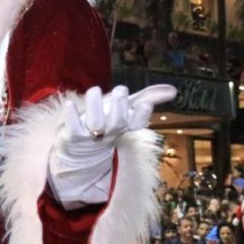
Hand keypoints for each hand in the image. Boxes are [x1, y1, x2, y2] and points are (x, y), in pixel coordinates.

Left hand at [60, 84, 177, 154]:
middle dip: (119, 107)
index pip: (136, 123)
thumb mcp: (126, 111)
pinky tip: (70, 105)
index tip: (146, 104)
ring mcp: (91, 136)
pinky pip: (72, 127)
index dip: (141, 115)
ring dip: (95, 107)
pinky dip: (71, 117)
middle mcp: (109, 131)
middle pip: (117, 122)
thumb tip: (173, 90)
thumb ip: (147, 98)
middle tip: (120, 90)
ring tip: (95, 90)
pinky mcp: (72, 137)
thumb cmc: (106, 125)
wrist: (80, 154)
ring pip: (95, 123)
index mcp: (123, 126)